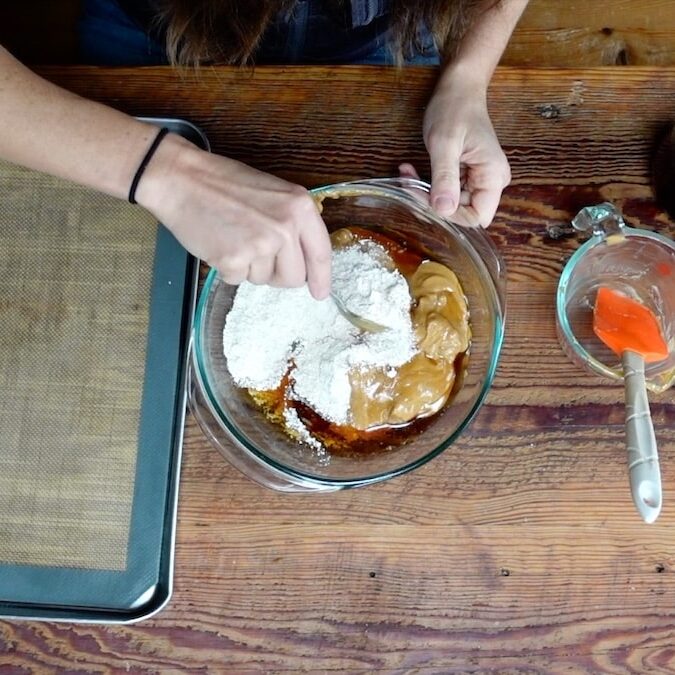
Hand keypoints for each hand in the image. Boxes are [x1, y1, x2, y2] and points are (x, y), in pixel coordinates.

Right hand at [135, 133, 331, 298]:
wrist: (182, 179)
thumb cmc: (225, 184)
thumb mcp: (274, 194)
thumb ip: (293, 224)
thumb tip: (305, 263)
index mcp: (300, 207)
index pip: (321, 253)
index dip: (321, 278)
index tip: (320, 292)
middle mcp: (285, 227)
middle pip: (294, 277)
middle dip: (277, 274)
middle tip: (257, 253)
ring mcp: (260, 245)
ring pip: (264, 280)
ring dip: (249, 267)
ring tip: (234, 237)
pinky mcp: (235, 260)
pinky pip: (238, 280)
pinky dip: (228, 268)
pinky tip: (220, 243)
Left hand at [423, 80, 510, 227]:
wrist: (458, 89)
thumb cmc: (454, 109)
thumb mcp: (445, 143)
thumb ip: (445, 177)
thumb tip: (443, 210)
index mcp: (493, 177)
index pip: (477, 218)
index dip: (450, 215)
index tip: (424, 197)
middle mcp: (491, 183)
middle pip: (462, 213)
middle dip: (432, 203)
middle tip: (409, 183)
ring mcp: (479, 180)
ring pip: (451, 205)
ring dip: (425, 194)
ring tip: (407, 173)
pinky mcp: (467, 176)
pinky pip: (446, 192)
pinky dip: (427, 186)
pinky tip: (412, 171)